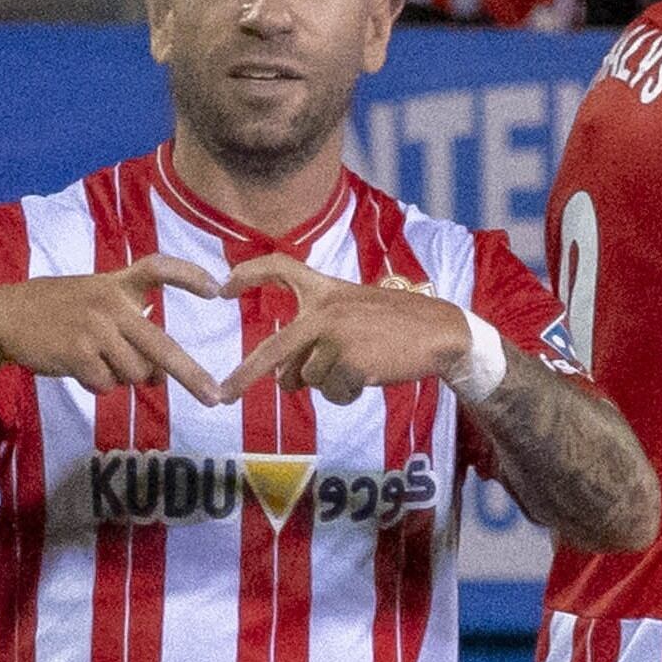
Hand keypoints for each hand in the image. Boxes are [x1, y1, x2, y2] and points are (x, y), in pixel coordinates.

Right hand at [0, 254, 223, 404]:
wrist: (4, 316)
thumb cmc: (58, 313)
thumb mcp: (94, 305)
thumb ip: (130, 333)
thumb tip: (158, 377)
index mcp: (116, 284)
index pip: (158, 268)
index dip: (189, 276)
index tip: (218, 289)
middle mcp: (110, 304)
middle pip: (161, 345)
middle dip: (191, 375)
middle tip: (214, 398)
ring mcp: (94, 329)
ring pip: (133, 374)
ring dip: (121, 377)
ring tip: (95, 359)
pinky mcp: (77, 353)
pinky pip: (106, 385)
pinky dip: (97, 385)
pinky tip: (78, 367)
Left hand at [216, 253, 470, 404]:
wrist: (440, 332)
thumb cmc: (395, 325)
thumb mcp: (353, 313)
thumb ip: (316, 335)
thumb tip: (284, 379)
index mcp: (325, 289)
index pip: (280, 266)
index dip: (249, 273)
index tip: (222, 286)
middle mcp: (324, 309)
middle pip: (273, 348)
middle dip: (244, 376)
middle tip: (223, 395)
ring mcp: (336, 336)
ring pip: (309, 380)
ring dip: (328, 384)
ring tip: (359, 367)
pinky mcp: (350, 361)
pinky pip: (332, 393)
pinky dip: (347, 394)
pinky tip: (370, 376)